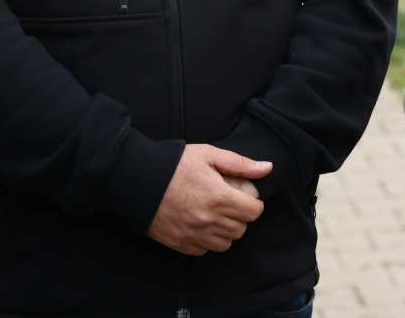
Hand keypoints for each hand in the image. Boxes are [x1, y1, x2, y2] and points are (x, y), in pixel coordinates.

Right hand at [148, 144, 270, 254]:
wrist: (138, 179)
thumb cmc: (174, 164)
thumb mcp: (209, 155)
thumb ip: (240, 164)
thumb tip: (267, 168)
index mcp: (219, 197)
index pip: (253, 212)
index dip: (253, 204)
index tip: (245, 197)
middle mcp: (208, 220)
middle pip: (241, 229)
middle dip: (240, 216)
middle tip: (229, 204)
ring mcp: (193, 234)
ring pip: (225, 243)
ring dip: (225, 230)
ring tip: (216, 215)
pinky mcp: (179, 243)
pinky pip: (204, 250)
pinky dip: (207, 240)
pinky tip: (200, 224)